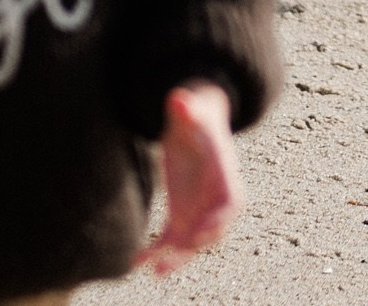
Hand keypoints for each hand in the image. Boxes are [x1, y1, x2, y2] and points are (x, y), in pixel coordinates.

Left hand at [135, 82, 240, 275]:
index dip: (218, 221)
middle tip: (171, 259)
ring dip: (175, 258)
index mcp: (225, 173)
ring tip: (153, 269)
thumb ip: (187, 107)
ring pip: (191, 242)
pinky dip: (157, 251)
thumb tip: (178, 98)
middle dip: (194, 246)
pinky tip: (137, 260)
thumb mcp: (193, 109)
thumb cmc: (196, 117)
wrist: (193, 124)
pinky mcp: (181, 215)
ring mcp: (198, 209)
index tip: (202, 235)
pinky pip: (172, 240)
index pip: (230, 203)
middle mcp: (215, 197)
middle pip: (211, 230)